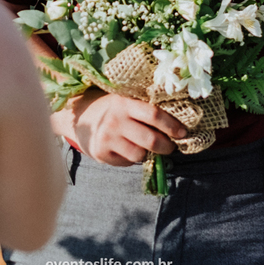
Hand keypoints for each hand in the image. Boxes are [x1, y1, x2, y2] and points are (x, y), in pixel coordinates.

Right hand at [57, 89, 186, 165]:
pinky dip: (133, 159)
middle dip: (167, 146)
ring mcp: (107, 138)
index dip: (172, 125)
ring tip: (149, 148)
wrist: (80, 117)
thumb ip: (145, 110)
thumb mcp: (126, 101)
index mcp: (125, 103)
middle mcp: (115, 120)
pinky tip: (129, 150)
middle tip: (172, 146)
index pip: (154, 115)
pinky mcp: (101, 154)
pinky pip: (127, 162)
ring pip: (140, 154)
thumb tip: (177, 125)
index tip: (183, 132)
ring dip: (150, 154)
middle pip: (151, 139)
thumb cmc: (113, 109)